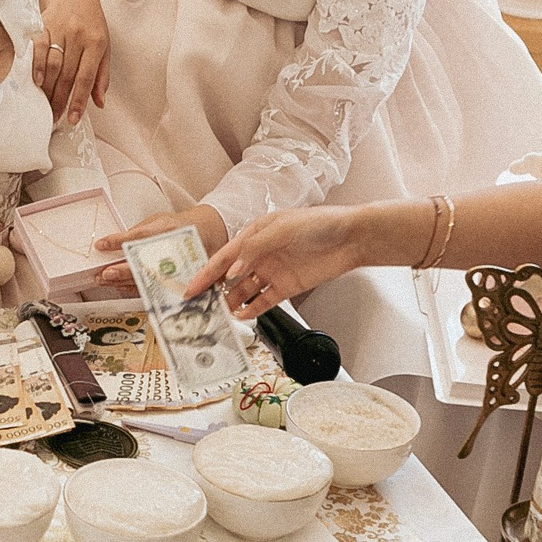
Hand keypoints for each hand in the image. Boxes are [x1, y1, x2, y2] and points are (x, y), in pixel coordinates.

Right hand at [34, 0, 110, 121]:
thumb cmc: (90, 22)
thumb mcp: (104, 46)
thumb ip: (102, 75)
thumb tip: (99, 102)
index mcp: (96, 43)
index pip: (86, 78)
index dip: (78, 100)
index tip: (72, 118)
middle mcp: (78, 36)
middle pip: (67, 74)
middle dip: (60, 100)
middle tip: (55, 117)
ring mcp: (60, 29)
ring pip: (52, 64)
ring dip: (48, 88)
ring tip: (45, 104)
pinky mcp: (43, 23)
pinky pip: (38, 47)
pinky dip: (36, 66)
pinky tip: (36, 81)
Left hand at [93, 204, 226, 291]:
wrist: (209, 231)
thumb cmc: (182, 225)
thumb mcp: (160, 219)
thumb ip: (141, 230)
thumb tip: (116, 243)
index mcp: (167, 228)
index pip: (140, 235)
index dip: (118, 241)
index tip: (101, 245)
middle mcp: (173, 246)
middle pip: (145, 262)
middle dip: (123, 270)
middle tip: (105, 273)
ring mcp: (179, 264)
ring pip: (149, 278)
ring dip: (125, 281)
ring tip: (107, 280)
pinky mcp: (182, 277)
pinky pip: (157, 287)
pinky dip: (137, 287)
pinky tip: (122, 286)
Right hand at [189, 205, 368, 316]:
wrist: (351, 239)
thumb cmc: (319, 224)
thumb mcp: (281, 229)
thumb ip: (254, 249)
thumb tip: (232, 269)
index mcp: (254, 235)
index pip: (224, 256)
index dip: (206, 272)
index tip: (191, 288)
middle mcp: (260, 254)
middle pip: (230, 275)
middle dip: (214, 290)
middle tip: (198, 306)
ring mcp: (273, 271)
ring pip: (245, 290)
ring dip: (232, 301)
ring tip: (220, 315)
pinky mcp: (287, 286)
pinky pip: (264, 301)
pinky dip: (253, 310)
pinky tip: (243, 316)